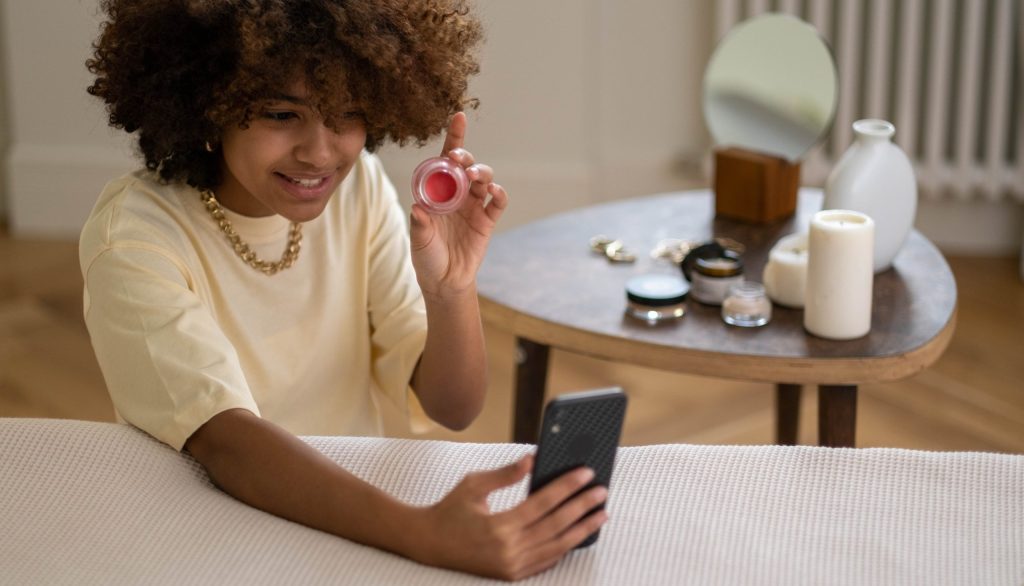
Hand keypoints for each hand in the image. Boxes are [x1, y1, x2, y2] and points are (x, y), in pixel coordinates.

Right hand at [405, 455, 608, 580]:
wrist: (429, 544)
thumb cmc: (450, 510)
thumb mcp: (473, 485)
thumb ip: (505, 474)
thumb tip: (534, 458)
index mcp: (499, 526)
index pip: (543, 503)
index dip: (567, 487)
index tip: (586, 474)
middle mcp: (508, 550)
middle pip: (556, 525)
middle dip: (583, 507)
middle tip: (602, 492)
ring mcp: (511, 566)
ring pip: (557, 547)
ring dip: (582, 530)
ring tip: (601, 515)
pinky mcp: (511, 575)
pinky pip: (546, 561)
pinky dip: (565, 547)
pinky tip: (579, 534)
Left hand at [409, 112, 509, 300]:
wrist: (445, 282)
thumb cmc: (427, 258)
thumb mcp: (419, 242)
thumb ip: (420, 226)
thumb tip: (419, 210)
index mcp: (437, 192)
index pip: (445, 159)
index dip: (454, 137)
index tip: (459, 117)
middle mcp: (457, 195)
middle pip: (466, 165)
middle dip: (465, 156)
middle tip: (458, 159)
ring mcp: (474, 207)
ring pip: (484, 179)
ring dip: (481, 172)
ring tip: (474, 175)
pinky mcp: (487, 221)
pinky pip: (497, 202)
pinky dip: (498, 193)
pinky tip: (493, 191)